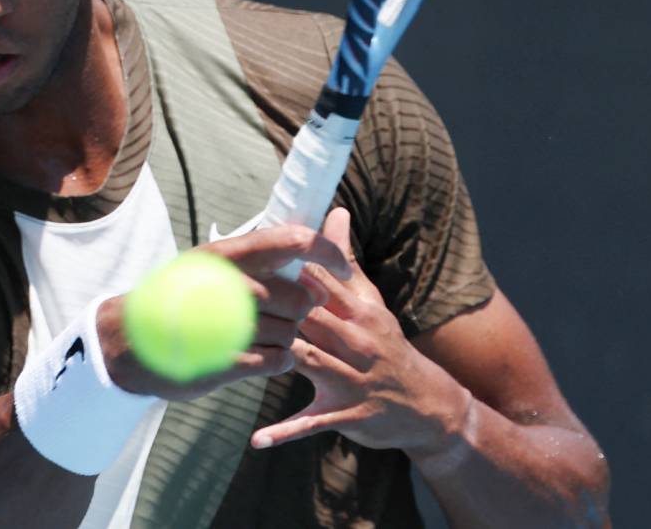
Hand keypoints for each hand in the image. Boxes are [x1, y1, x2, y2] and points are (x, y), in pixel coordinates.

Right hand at [99, 223, 352, 399]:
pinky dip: (278, 361)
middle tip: (285, 314)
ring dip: (287, 339)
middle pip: (299, 296)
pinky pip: (277, 361)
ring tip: (262, 337)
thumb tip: (309, 243)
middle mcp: (228, 283)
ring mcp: (225, 324)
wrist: (126, 342)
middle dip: (301, 310)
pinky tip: (262, 357)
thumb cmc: (178, 299)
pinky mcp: (223, 362)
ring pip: (291, 332)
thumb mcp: (211, 265)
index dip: (328, 252)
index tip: (343, 267)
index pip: (294, 240)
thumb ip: (257, 256)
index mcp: (228, 254)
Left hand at [250, 207, 470, 453]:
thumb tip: (334, 212)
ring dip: (272, 357)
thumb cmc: (385, 345)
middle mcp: (357, 341)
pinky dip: (285, 432)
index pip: (319, 282)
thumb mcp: (370, 302)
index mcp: (357, 310)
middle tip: (226, 297)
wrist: (425, 403)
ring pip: (308, 361)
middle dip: (272, 307)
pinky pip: (312, 422)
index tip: (248, 260)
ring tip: (230, 350)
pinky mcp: (346, 413)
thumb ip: (344, 261)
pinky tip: (256, 439)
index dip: (284, 271)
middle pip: (309, 316)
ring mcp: (352, 378)